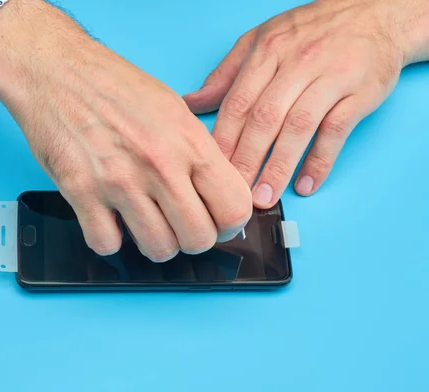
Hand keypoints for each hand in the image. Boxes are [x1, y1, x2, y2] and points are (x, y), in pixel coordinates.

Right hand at [0, 0, 251, 261]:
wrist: (56, 70)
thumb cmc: (114, 86)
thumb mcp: (174, 109)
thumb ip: (198, 154)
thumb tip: (217, 194)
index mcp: (189, 141)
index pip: (234, 208)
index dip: (228, 225)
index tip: (215, 223)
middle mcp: (159, 163)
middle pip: (198, 239)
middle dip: (190, 239)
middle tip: (177, 225)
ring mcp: (119, 180)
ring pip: (158, 249)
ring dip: (153, 243)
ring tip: (142, 222)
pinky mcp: (81, 192)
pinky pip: (107, 244)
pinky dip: (109, 239)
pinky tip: (108, 219)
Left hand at [184, 0, 428, 207]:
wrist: (376, 12)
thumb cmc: (313, 29)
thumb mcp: (263, 39)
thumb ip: (226, 74)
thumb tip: (191, 102)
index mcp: (267, 51)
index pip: (238, 102)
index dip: (223, 140)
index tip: (212, 170)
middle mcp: (297, 63)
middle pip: (264, 118)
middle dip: (246, 160)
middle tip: (235, 194)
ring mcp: (330, 78)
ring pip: (298, 127)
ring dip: (279, 166)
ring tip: (264, 197)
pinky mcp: (359, 93)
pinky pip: (336, 131)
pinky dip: (320, 160)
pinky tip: (305, 185)